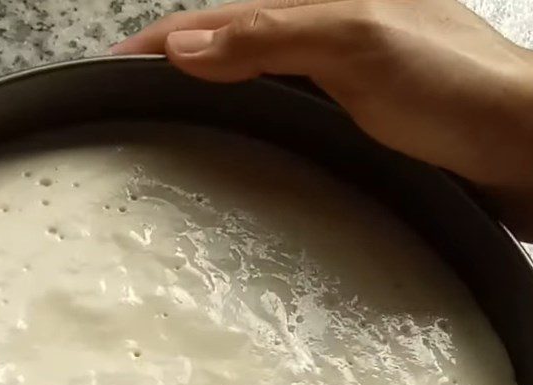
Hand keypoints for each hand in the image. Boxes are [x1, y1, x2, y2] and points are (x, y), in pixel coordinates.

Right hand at [111, 0, 532, 238]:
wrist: (519, 147)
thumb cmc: (456, 88)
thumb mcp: (359, 42)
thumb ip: (273, 34)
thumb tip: (185, 43)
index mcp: (319, 5)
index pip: (218, 16)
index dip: (160, 39)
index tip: (111, 67)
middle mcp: (324, 38)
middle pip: (228, 45)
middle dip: (174, 66)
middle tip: (127, 101)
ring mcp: (337, 81)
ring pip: (252, 83)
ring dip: (206, 98)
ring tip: (165, 126)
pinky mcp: (353, 122)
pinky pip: (283, 118)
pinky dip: (248, 129)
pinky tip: (237, 152)